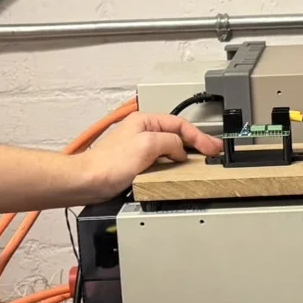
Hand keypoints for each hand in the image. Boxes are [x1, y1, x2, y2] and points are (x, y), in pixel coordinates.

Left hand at [72, 111, 222, 202]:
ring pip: (171, 146)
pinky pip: (162, 159)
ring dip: (187, 152)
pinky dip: (175, 162)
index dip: (199, 136)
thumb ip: (170, 142)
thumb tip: (181, 149)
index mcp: (145, 120)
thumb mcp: (147, 145)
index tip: (211, 147)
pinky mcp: (137, 162)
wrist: (89, 182)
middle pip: (177, 134)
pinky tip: (180, 169)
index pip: (180, 124)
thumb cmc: (108, 163)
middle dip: (197, 142)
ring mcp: (139, 147)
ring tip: (201, 159)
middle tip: (213, 151)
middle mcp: (142, 131)